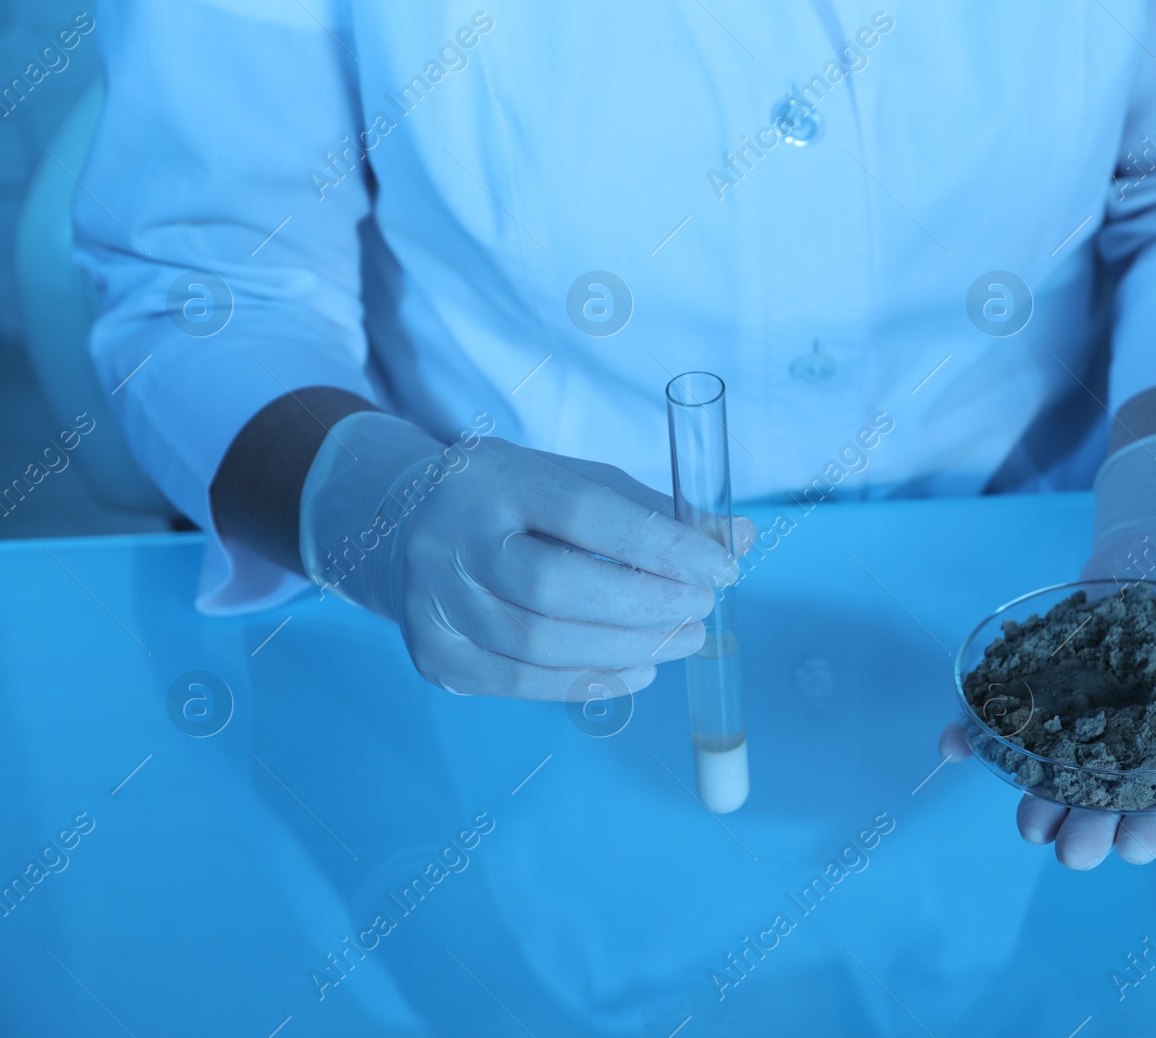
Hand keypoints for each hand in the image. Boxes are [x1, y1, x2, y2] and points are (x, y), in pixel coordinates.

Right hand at [299, 412, 752, 698]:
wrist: (409, 525)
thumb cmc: (517, 503)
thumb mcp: (577, 482)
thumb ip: (655, 510)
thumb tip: (738, 538)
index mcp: (493, 479)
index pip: (582, 512)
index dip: (657, 543)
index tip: (719, 567)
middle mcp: (451, 538)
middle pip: (554, 589)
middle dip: (643, 606)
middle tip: (701, 610)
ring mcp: (433, 602)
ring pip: (538, 645)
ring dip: (627, 650)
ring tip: (682, 640)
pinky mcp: (435, 655)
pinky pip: (521, 684)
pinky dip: (591, 682)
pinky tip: (639, 670)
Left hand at [941, 515, 1155, 867]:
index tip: (1132, 844)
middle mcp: (1148, 721)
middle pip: (1117, 786)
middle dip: (1092, 822)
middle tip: (1067, 850)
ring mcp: (1097, 697)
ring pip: (1064, 758)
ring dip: (1042, 793)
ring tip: (1026, 823)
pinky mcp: (1055, 666)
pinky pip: (1016, 701)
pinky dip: (982, 723)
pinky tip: (956, 743)